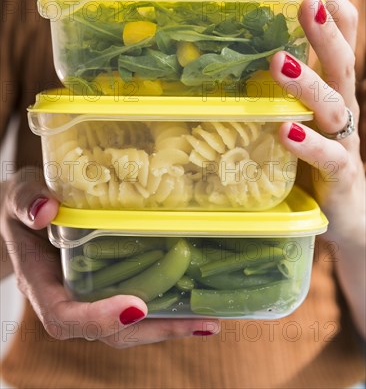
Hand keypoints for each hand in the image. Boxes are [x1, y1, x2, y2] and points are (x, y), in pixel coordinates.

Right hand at [1, 168, 219, 346]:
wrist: (34, 209)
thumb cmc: (25, 201)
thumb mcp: (18, 194)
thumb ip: (24, 200)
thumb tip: (45, 210)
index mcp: (42, 283)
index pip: (65, 317)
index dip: (98, 319)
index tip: (135, 305)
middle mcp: (70, 298)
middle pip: (110, 331)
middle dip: (153, 331)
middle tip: (198, 323)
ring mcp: (93, 294)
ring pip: (129, 324)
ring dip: (169, 325)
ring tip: (210, 319)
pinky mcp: (111, 283)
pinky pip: (138, 301)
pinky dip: (167, 306)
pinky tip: (199, 299)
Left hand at [269, 0, 364, 336]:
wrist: (346, 214)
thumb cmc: (311, 156)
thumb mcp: (295, 111)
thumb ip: (277, 83)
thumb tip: (236, 46)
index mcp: (332, 85)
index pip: (340, 30)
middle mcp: (342, 106)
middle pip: (344, 58)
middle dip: (324, 27)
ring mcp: (344, 140)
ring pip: (336, 104)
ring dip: (310, 81)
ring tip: (280, 62)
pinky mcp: (340, 175)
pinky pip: (329, 156)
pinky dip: (308, 143)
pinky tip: (286, 131)